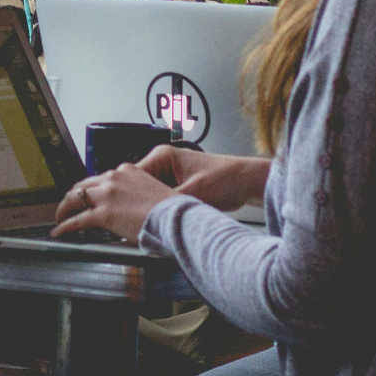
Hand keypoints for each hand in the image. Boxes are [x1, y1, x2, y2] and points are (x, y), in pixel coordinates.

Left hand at [54, 164, 177, 241]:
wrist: (175, 217)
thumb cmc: (171, 209)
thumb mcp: (153, 190)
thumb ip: (136, 193)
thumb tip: (130, 206)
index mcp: (127, 171)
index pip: (101, 178)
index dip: (92, 189)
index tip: (88, 196)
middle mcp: (113, 178)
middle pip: (83, 185)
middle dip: (74, 197)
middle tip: (68, 207)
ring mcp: (106, 195)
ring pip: (75, 199)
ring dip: (64, 209)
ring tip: (60, 218)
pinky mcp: (102, 213)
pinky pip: (76, 220)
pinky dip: (64, 226)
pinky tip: (59, 231)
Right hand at [137, 146, 270, 212]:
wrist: (248, 183)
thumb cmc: (226, 178)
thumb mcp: (192, 194)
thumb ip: (166, 204)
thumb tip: (146, 215)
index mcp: (162, 156)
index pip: (132, 177)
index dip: (129, 196)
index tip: (127, 213)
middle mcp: (163, 164)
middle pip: (139, 187)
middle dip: (141, 204)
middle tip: (142, 219)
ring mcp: (170, 176)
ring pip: (150, 196)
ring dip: (154, 208)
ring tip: (157, 220)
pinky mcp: (178, 187)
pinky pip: (162, 200)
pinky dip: (163, 210)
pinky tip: (166, 219)